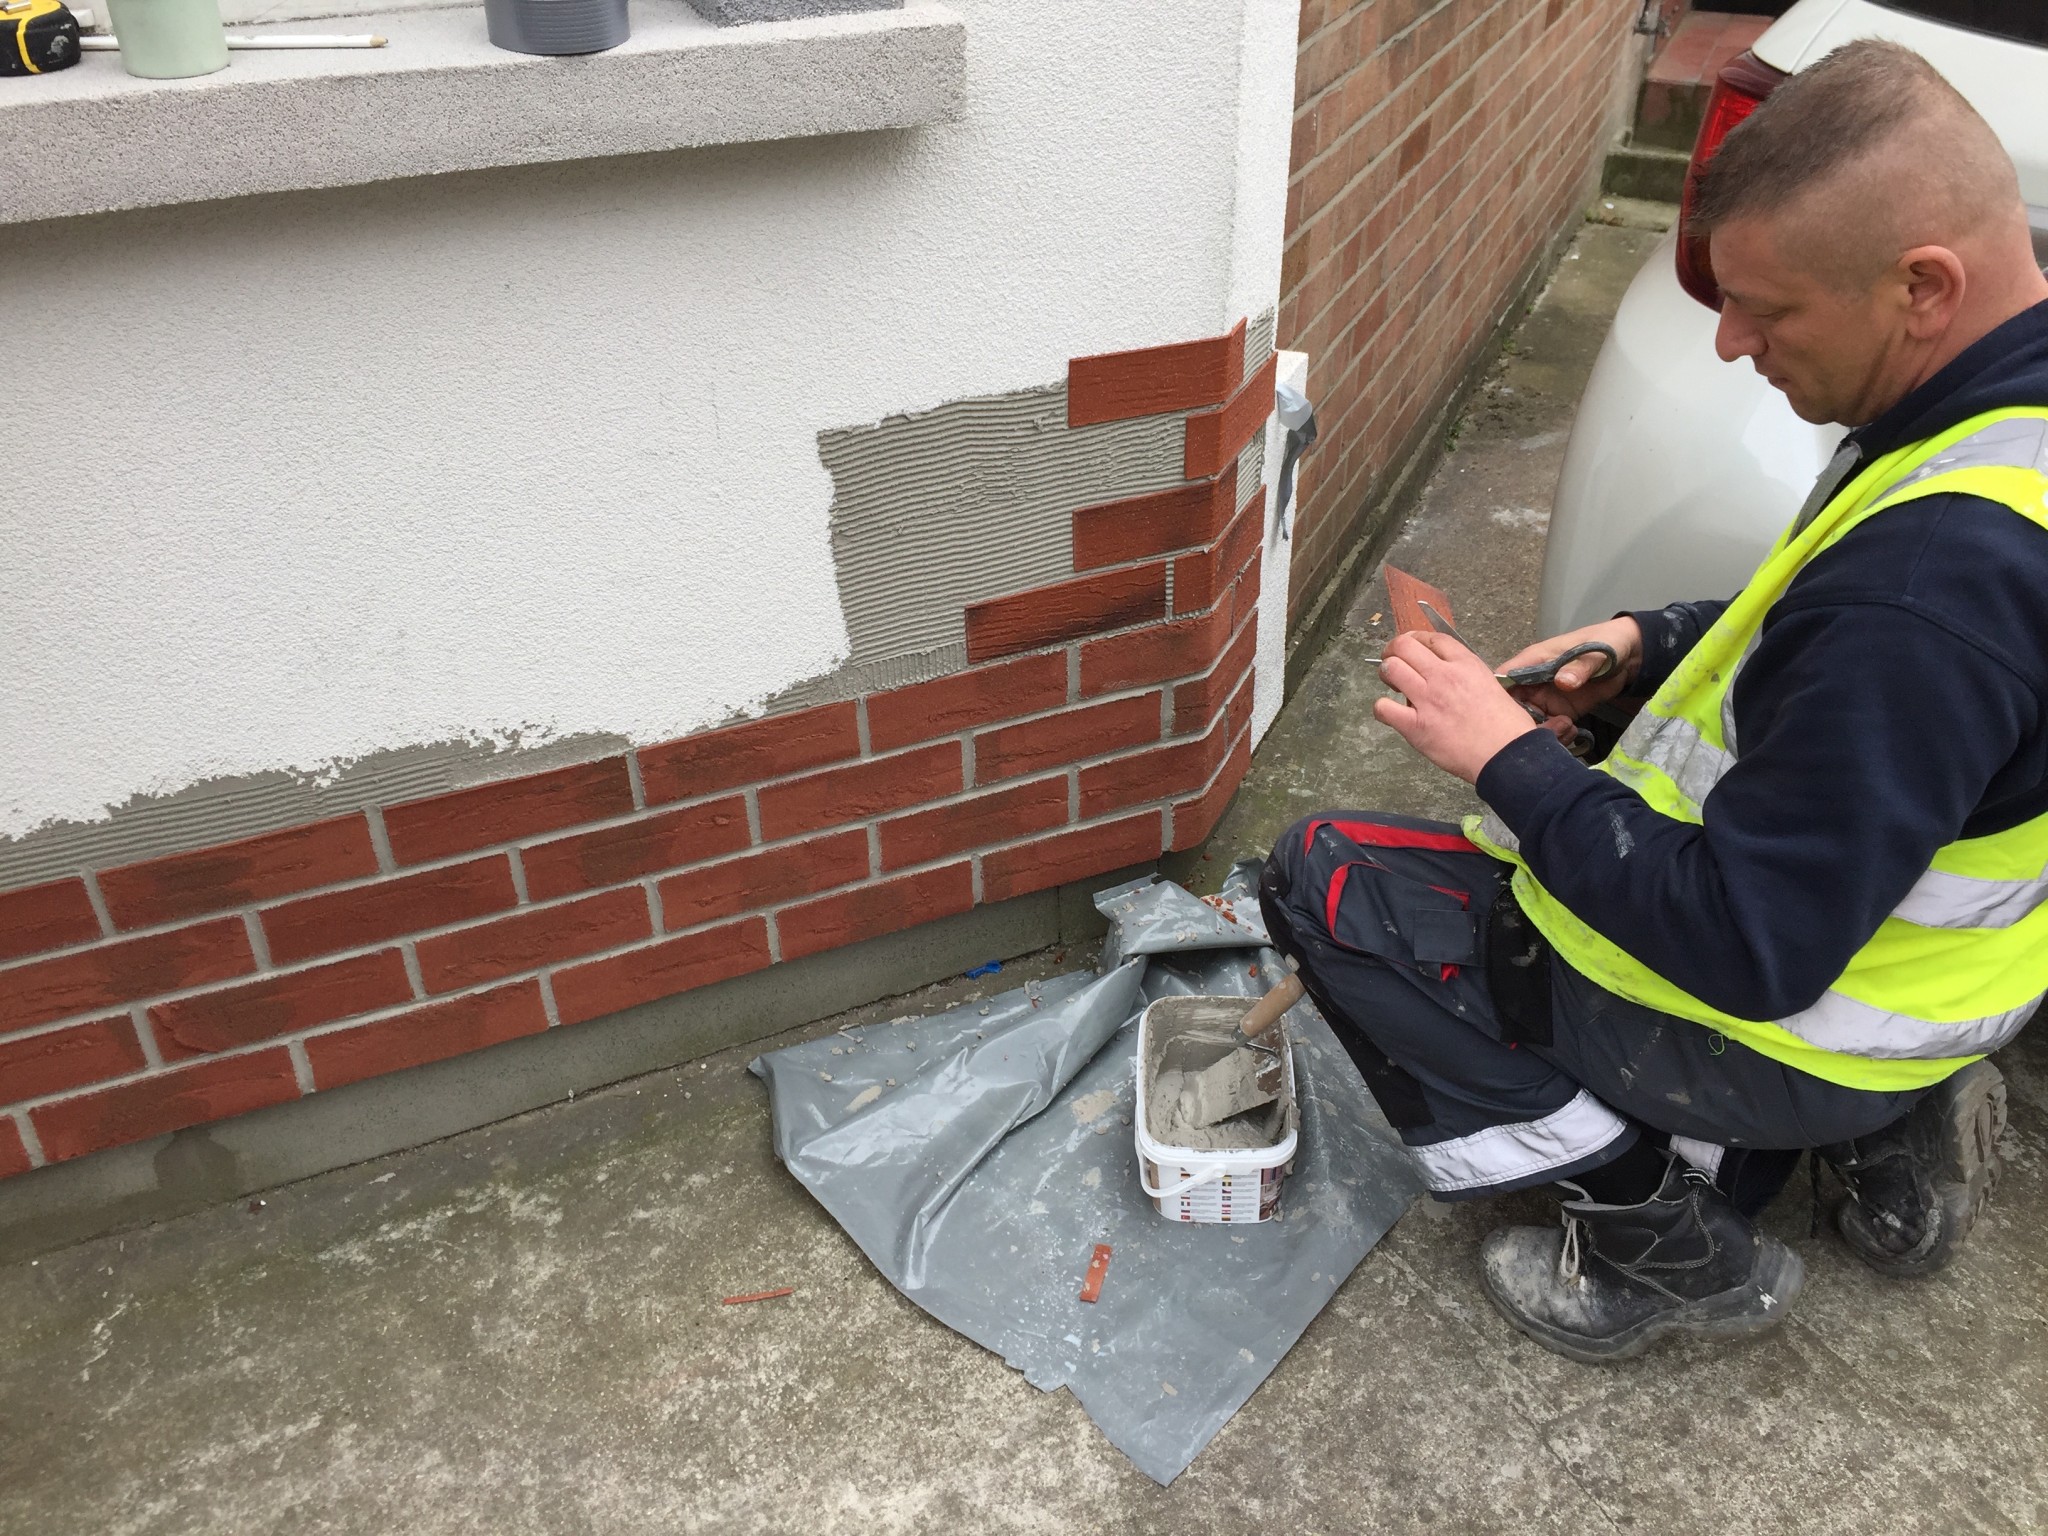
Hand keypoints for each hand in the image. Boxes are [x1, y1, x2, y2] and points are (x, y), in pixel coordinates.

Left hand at [1373, 630, 1546, 782]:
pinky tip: (1391, 714)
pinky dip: (1381, 709)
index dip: (1416, 640)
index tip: (1411, 648)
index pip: (1431, 638)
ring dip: (1386, 674)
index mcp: (1465, 664)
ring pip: (1391, 668)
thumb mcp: (1489, 684)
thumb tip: (1443, 673)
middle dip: (1393, 651)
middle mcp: (1443, 676)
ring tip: (1394, 686)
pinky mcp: (1415, 726)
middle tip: (1393, 663)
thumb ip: (1464, 674)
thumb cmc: (1504, 726)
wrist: (1506, 754)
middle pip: (1404, 645)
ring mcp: (1427, 699)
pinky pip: (1383, 708)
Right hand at [1496, 616, 1642, 720]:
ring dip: (1537, 732)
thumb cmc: (1605, 644)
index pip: (1501, 679)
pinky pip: (1548, 728)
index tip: (1502, 718)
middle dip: (1516, 723)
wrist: (1629, 657)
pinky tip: (1570, 734)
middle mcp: (1532, 683)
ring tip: (1560, 733)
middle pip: (1509, 707)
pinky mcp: (1559, 712)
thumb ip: (1578, 667)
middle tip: (1536, 732)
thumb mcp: (1594, 653)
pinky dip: (1555, 736)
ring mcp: (1544, 699)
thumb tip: (1562, 683)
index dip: (1494, 698)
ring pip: (1526, 721)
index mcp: (1532, 662)